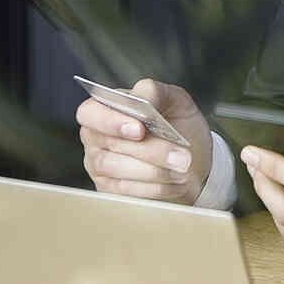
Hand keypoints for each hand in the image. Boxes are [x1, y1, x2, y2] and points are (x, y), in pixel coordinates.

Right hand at [77, 78, 213, 203]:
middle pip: (109, 145)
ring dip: (154, 171)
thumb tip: (142, 97)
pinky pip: (126, 191)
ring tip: (183, 168)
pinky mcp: (110, 190)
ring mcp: (100, 165)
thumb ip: (155, 92)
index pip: (89, 113)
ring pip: (117, 169)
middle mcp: (96, 138)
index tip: (140, 130)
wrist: (194, 159)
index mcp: (106, 108)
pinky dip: (155, 187)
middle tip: (182, 156)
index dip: (110, 121)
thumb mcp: (174, 100)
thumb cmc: (178, 125)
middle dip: (149, 151)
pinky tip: (176, 182)